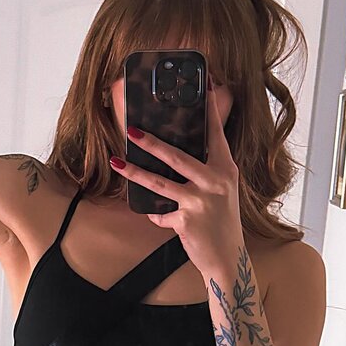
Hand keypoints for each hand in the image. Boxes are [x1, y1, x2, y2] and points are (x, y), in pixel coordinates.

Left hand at [109, 81, 243, 275]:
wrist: (227, 259)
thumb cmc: (221, 223)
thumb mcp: (221, 192)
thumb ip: (205, 173)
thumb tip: (176, 154)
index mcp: (225, 170)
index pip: (215, 134)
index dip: (209, 110)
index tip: (205, 86)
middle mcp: (215, 182)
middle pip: (177, 156)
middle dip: (151, 142)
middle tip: (131, 130)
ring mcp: (201, 202)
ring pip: (159, 183)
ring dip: (135, 172)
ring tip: (118, 161)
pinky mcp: (187, 221)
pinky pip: (160, 214)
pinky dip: (155, 216)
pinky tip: (154, 216)